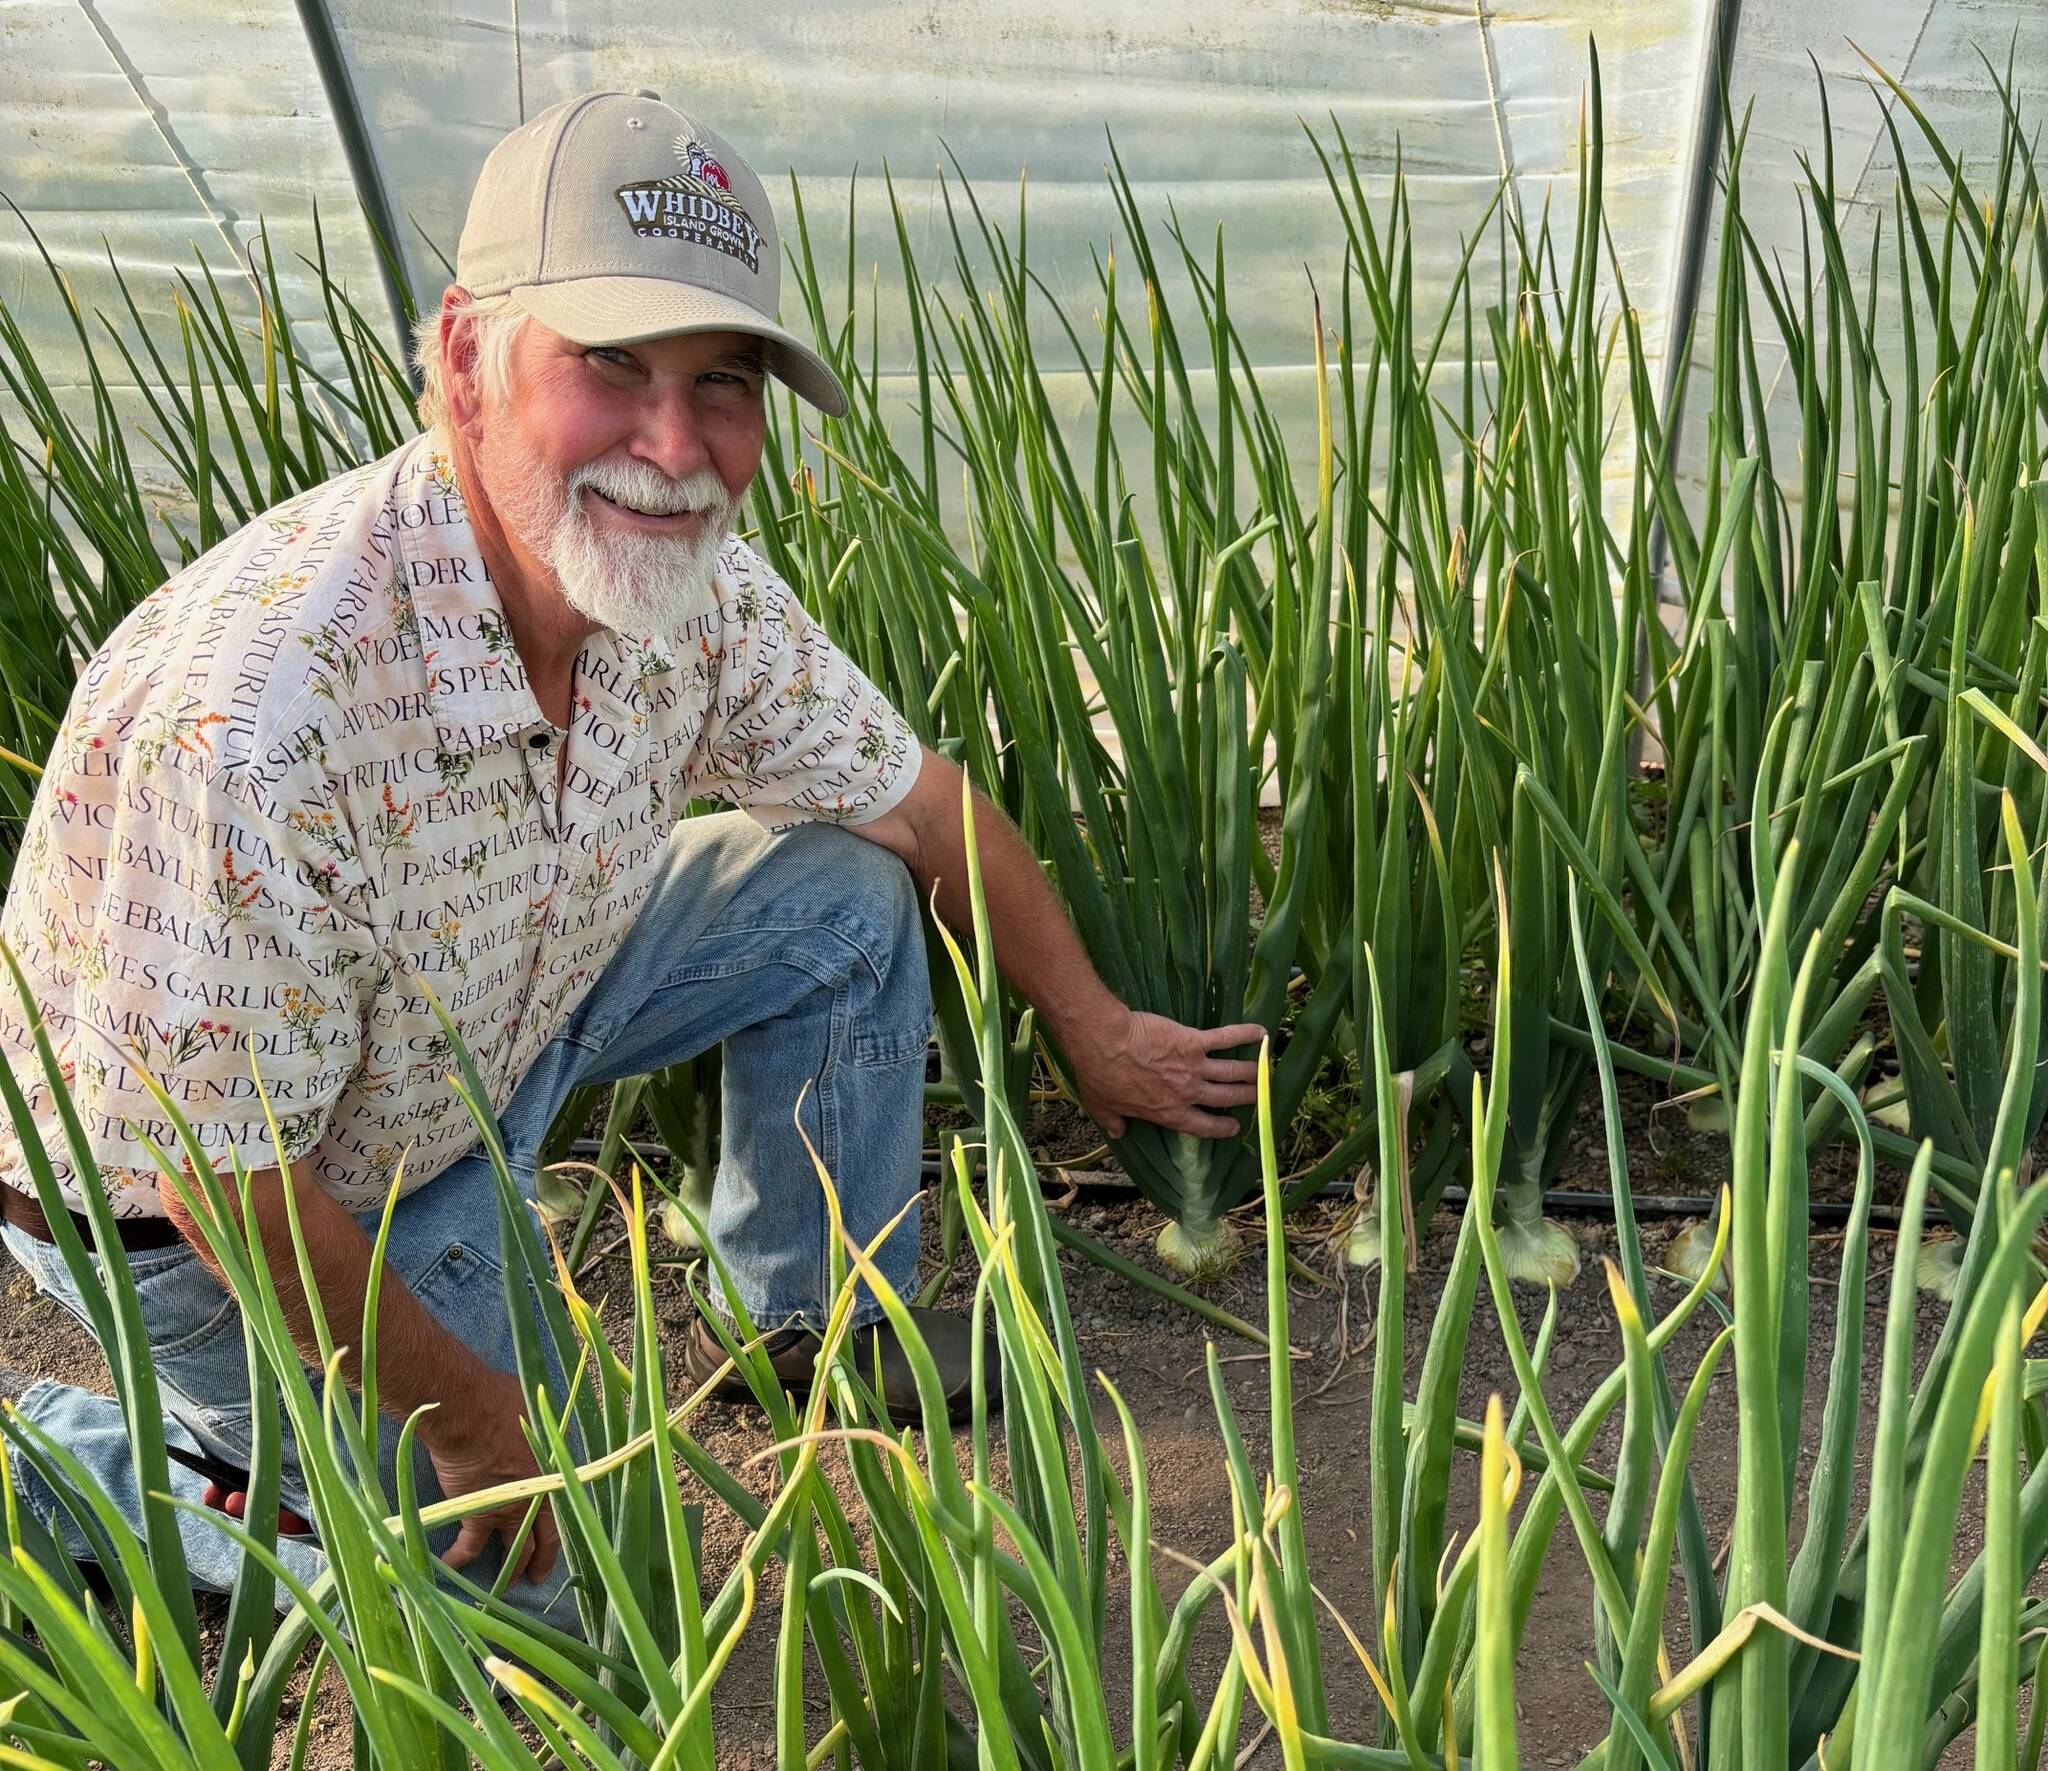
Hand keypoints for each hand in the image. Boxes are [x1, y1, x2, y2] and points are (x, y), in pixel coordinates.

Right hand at [421, 1368, 560, 1585]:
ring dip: (508, 1572)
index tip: (559, 1537)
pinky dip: (459, 1560)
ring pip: (512, 1553)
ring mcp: (508, 1511)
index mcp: (554, 1473)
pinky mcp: (478, 1516)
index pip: (567, 1508)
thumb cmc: (503, 1403)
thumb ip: (538, 1432)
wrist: (470, 1413)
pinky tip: (450, 1569)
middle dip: (541, 1562)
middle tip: (536, 1579)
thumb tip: (538, 1426)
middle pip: (544, 1540)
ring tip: (502, 1588)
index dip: (564, 1524)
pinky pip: (469, 1547)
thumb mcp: (535, 1414)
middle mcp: (537, 1499)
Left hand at [1066, 1007, 1264, 1138]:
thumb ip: (1115, 1122)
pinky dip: (1246, 1034)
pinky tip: (1261, 1032)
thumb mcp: (1103, 1108)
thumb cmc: (1101, 1075)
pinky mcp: (1194, 1041)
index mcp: (1169, 1113)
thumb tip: (1117, 1132)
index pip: (1203, 1127)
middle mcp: (1188, 1093)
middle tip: (1258, 1095)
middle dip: (1246, 1098)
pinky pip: (1226, 1038)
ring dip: (1252, 1072)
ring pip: (1233, 1072)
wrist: (1105, 1042)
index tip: (1233, 1126)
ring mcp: (1194, 1067)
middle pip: (1226, 1098)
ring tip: (1265, 1071)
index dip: (1221, 1128)